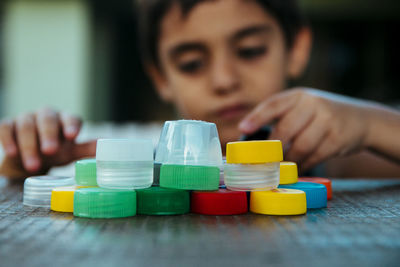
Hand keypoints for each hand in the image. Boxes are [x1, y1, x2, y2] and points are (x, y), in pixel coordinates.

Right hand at [0, 108, 95, 178]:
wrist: (29, 161)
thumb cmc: (55, 153)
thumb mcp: (71, 153)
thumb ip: (85, 149)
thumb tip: (104, 148)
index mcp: (65, 120)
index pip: (71, 118)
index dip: (71, 125)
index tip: (72, 136)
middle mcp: (47, 115)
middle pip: (48, 119)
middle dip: (49, 135)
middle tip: (51, 152)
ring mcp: (27, 118)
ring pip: (27, 125)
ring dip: (29, 146)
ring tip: (34, 166)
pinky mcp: (8, 124)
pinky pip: (6, 127)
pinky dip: (8, 140)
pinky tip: (13, 154)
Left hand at [239, 88, 372, 171]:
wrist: (361, 119)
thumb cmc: (320, 116)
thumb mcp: (303, 107)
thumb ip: (281, 117)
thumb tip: (250, 137)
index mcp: (299, 95)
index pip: (274, 104)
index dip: (257, 117)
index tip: (244, 128)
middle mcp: (313, 104)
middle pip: (285, 128)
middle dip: (272, 147)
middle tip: (263, 160)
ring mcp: (328, 120)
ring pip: (300, 146)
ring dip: (288, 160)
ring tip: (281, 166)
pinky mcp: (338, 138)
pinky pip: (314, 156)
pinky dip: (303, 165)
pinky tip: (297, 168)